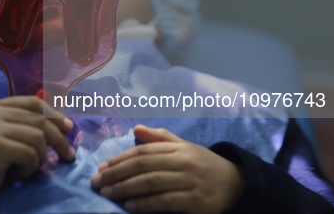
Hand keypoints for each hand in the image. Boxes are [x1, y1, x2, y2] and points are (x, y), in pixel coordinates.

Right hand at [0, 96, 74, 211]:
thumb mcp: (6, 134)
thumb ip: (26, 124)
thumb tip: (65, 123)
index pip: (34, 103)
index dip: (55, 114)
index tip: (69, 128)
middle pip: (40, 120)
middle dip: (59, 140)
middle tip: (68, 156)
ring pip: (38, 137)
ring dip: (41, 157)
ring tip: (32, 167)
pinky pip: (30, 153)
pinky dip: (32, 167)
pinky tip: (22, 173)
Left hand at [91, 125, 244, 213]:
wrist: (237, 185)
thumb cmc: (204, 165)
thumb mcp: (184, 147)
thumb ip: (160, 138)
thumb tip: (136, 129)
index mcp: (177, 148)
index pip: (143, 151)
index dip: (120, 158)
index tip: (101, 167)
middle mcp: (182, 162)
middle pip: (143, 165)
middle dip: (116, 173)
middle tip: (96, 182)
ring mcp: (189, 181)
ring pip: (151, 182)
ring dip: (125, 188)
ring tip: (107, 193)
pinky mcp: (195, 202)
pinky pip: (166, 202)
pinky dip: (146, 204)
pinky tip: (129, 205)